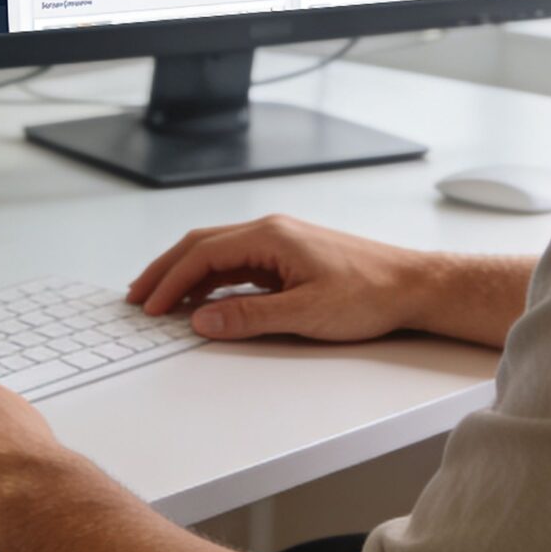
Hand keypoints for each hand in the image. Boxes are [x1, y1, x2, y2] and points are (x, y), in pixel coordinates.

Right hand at [126, 214, 431, 341]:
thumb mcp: (305, 313)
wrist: (413, 286)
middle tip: (138, 298)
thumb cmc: (369, 294)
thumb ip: (248, 316)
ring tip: (161, 301)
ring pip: (219, 255)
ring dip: (187, 276)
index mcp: (270, 235)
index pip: (202, 253)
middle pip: (202, 246)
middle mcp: (270, 231)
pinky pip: (239, 266)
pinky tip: (204, 300)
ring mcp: (280, 243)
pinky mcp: (290, 259)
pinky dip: (213, 281)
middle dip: (166, 271)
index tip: (148, 306)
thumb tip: (201, 320)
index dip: (169, 280)